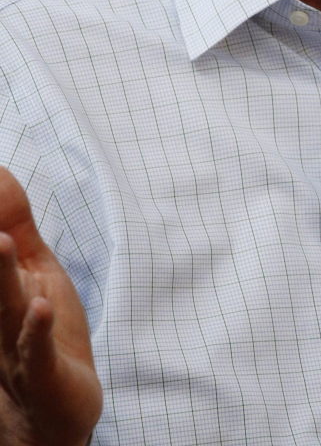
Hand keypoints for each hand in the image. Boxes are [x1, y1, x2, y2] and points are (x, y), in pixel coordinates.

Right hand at [0, 167, 101, 445]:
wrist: (51, 415)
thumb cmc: (39, 331)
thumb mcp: (32, 267)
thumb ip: (13, 220)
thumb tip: (1, 169)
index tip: (0, 210)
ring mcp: (12, 347)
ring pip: (4, 307)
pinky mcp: (43, 373)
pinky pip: (37, 351)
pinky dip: (37, 330)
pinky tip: (41, 305)